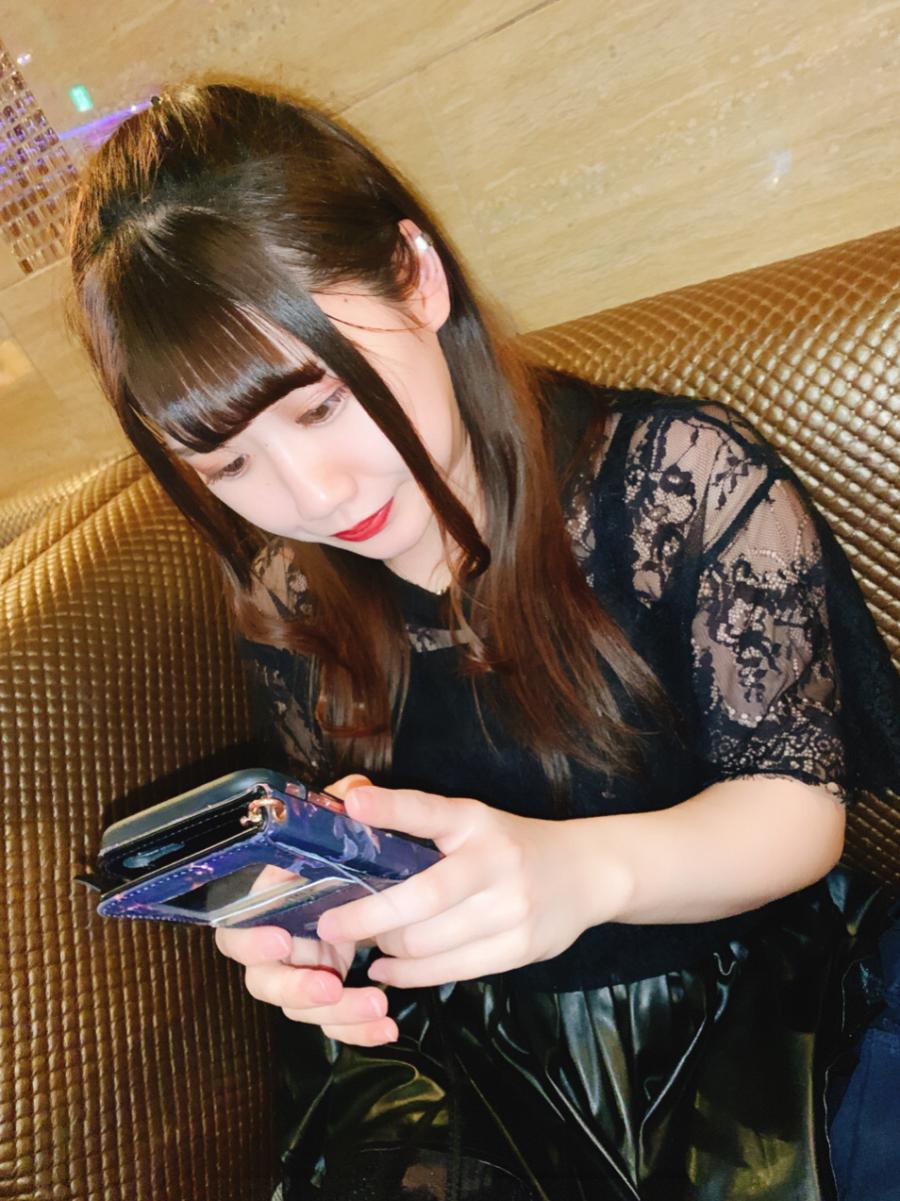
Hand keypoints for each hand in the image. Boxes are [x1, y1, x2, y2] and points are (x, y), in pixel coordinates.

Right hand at [213, 774, 397, 1045]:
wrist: (377, 881)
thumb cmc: (349, 850)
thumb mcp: (347, 824)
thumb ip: (341, 805)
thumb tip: (354, 793)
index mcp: (270, 902)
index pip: (236, 928)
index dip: (251, 940)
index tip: (284, 938)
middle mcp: (277, 942)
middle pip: (262, 981)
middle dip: (294, 989)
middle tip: (331, 987)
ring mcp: (300, 972)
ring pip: (300, 1009)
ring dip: (337, 1014)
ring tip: (378, 1008)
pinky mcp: (329, 995)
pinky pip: (334, 1022)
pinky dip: (357, 1030)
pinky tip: (386, 1029)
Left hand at [316, 785, 615, 987]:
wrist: (586, 873)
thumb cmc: (507, 845)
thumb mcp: (470, 821)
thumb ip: (417, 823)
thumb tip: (348, 815)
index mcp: (475, 821)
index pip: (428, 810)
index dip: (390, 808)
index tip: (352, 806)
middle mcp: (495, 861)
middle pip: (419, 897)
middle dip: (365, 916)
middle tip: (328, 923)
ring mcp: (511, 908)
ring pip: (428, 941)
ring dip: (387, 947)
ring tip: (368, 944)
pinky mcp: (519, 948)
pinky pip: (450, 970)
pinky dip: (410, 974)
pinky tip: (389, 969)